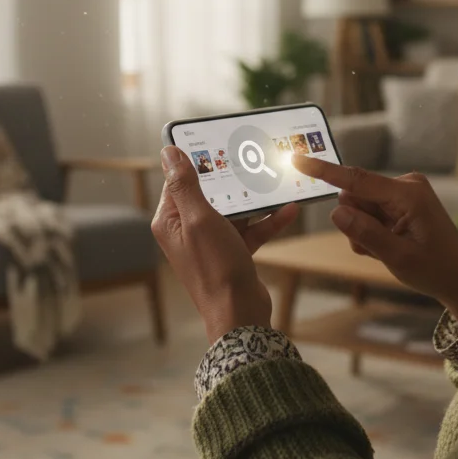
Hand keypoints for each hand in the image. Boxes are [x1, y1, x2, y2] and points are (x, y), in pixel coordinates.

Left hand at [151, 146, 299, 342]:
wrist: (240, 314)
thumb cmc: (215, 268)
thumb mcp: (199, 219)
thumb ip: (185, 185)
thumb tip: (169, 152)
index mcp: (171, 221)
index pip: (178, 182)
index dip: (196, 163)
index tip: (217, 144)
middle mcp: (188, 231)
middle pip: (209, 194)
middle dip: (231, 178)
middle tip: (251, 158)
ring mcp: (211, 243)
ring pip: (233, 211)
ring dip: (254, 199)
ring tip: (273, 180)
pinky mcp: (233, 253)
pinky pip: (250, 230)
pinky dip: (267, 221)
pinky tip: (288, 210)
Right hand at [292, 156, 457, 328]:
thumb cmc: (435, 269)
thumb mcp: (397, 257)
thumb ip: (365, 234)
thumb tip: (336, 212)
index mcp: (408, 194)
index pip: (357, 180)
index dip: (325, 171)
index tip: (299, 159)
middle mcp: (406, 185)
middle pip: (355, 197)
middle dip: (356, 224)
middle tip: (379, 248)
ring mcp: (404, 192)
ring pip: (359, 208)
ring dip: (365, 232)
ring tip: (389, 250)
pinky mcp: (401, 201)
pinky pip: (370, 213)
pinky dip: (373, 232)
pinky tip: (391, 246)